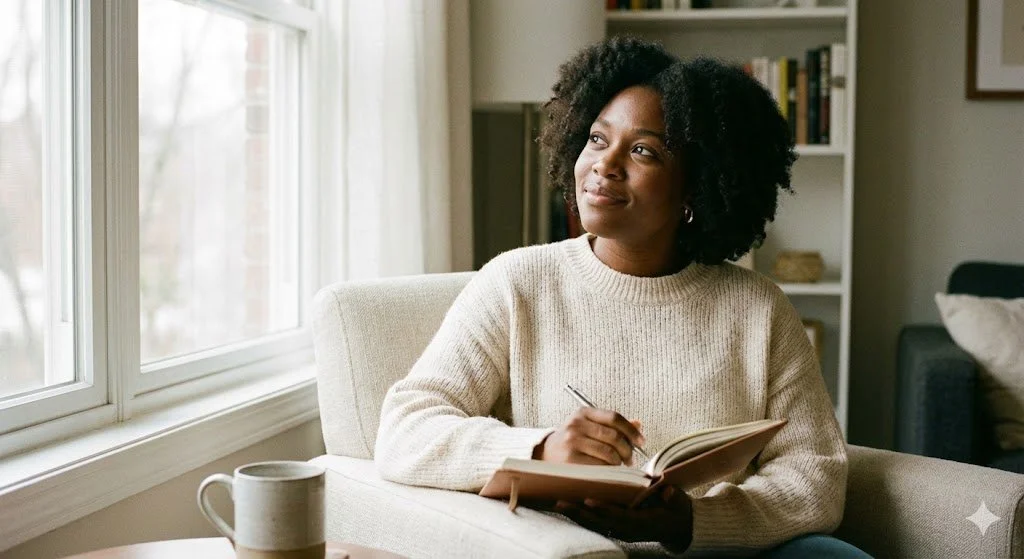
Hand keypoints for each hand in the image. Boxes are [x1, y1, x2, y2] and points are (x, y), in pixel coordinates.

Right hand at [534, 408, 645, 465]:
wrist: (545, 454)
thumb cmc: (572, 441)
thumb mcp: (589, 426)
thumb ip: (612, 425)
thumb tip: (638, 423)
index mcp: (583, 413)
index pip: (614, 417)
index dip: (631, 430)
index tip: (641, 441)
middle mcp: (576, 425)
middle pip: (614, 436)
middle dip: (628, 450)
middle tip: (630, 459)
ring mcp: (572, 442)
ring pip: (608, 453)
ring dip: (619, 462)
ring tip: (618, 465)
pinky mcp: (570, 459)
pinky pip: (599, 466)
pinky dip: (608, 470)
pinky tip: (607, 471)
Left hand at [555, 485, 692, 548]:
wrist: (678, 527)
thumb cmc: (676, 510)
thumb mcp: (678, 502)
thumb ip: (672, 497)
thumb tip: (666, 491)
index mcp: (642, 524)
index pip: (620, 517)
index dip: (604, 510)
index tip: (588, 501)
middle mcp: (628, 531)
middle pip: (600, 524)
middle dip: (580, 514)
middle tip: (561, 502)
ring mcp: (621, 532)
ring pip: (595, 525)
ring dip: (576, 515)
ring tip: (558, 503)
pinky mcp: (616, 529)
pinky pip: (596, 524)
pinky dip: (581, 517)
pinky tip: (568, 507)